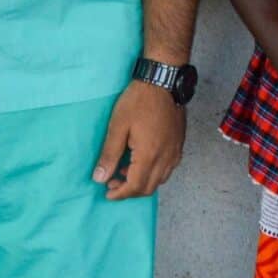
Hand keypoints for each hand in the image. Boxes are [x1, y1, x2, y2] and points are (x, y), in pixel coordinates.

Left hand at [93, 80, 186, 200]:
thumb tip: (99, 178)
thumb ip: (109, 154)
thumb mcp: (118, 126)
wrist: (163, 82)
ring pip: (159, 180)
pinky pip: (167, 170)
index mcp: (149, 155)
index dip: (120, 194)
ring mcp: (175, 153)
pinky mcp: (178, 146)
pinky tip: (141, 162)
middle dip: (129, 191)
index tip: (107, 193)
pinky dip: (153, 174)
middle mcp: (166, 159)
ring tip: (123, 172)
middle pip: (148, 188)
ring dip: (141, 183)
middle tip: (112, 183)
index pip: (135, 186)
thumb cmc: (138, 101)